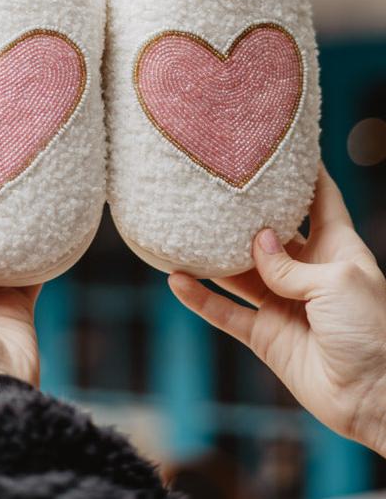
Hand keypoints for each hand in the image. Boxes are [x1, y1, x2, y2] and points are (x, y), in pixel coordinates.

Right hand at [169, 164, 385, 456]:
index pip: (321, 200)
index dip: (305, 173)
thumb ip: (290, 263)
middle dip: (245, 213)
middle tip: (214, 187)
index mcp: (336, 248)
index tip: (279, 146)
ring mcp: (282, 302)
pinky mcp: (266, 334)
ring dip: (213, 255)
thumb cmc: (372, 332)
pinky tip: (177, 280)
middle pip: (269, 233)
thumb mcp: (337, 282)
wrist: (374, 398)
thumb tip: (256, 242)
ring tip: (183, 230)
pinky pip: (226, 312)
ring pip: (239, 271)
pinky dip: (201, 298)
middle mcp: (306, 271)